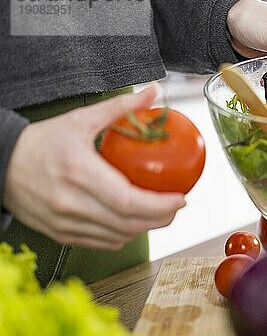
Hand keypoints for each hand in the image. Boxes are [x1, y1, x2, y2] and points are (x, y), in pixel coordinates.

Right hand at [3, 86, 185, 249]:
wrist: (0, 164)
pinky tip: (133, 221)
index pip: (129, 201)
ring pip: (119, 236)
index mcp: (79, 173)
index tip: (180, 197)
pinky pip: (103, 242)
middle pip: (129, 223)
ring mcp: (65, 222)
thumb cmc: (41, 142)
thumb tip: (153, 92)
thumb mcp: (80, 119)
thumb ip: (120, 107)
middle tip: (176, 206)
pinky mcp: (62, 234)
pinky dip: (124, 234)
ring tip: (160, 212)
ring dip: (145, 227)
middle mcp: (72, 203)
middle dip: (161, 218)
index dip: (161, 205)